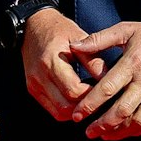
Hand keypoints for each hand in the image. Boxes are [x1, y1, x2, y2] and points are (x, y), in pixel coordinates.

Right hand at [20, 6, 101, 121]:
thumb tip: (109, 80)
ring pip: (59, 112)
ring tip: (90, 102)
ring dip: (76, 112)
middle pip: (66, 106)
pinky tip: (78, 102)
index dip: (91, 95)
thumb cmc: (58, 30)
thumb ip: (93, 60)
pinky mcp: (32, 90)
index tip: (105, 91)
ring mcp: (34, 85)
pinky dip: (66, 110)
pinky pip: (52, 110)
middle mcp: (39, 76)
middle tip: (101, 101)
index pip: (74, 90)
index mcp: (51, 62)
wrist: (32, 27)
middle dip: (85, 107)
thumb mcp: (79, 38)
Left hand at [68, 17, 140, 138]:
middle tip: (88, 133)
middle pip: (121, 110)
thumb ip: (98, 39)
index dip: (89, 105)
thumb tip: (73, 45)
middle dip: (102, 125)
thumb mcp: (126, 30)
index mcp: (133, 63)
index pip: (107, 89)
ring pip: (138, 120)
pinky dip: (139, 131)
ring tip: (105, 135)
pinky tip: (126, 132)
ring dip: (120, 132)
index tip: (77, 116)